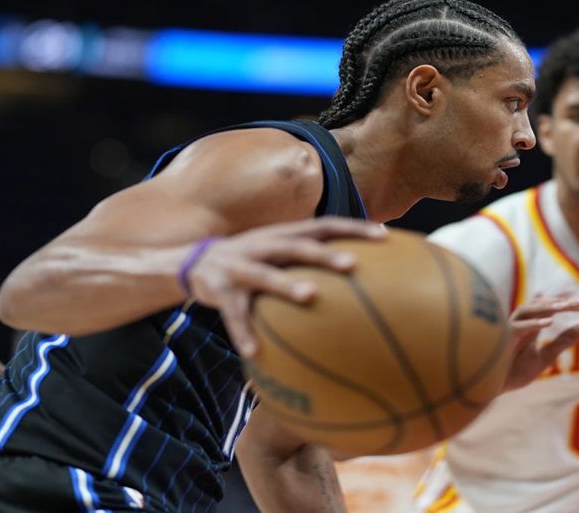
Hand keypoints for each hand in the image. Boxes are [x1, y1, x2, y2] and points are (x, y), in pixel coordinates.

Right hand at [186, 218, 386, 357]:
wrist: (194, 262)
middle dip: (324, 254)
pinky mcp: (218, 291)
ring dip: (286, 285)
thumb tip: (364, 273)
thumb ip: (314, 257)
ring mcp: (239, 267)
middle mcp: (262, 246)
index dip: (353, 229)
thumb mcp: (281, 252)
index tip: (384, 236)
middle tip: (352, 265)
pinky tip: (255, 352)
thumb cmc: (255, 260)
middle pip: (296, 247)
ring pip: (264, 275)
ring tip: (309, 297)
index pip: (324, 226)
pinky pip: (233, 315)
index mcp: (283, 235)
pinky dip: (243, 332)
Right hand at [503, 296, 578, 390]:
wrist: (494, 389)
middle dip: (559, 302)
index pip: (549, 309)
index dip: (566, 304)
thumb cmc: (516, 371)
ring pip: (526, 309)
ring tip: (564, 307)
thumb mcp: (546, 356)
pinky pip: (517, 328)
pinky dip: (532, 323)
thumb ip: (564, 340)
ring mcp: (509, 330)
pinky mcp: (501, 340)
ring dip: (545, 307)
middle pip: (539, 305)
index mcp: (530, 326)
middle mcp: (519, 324)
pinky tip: (549, 323)